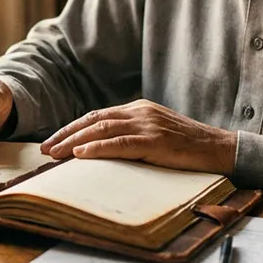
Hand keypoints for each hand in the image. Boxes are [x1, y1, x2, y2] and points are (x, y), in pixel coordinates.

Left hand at [40, 99, 236, 174]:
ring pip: (102, 129)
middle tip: (44, 149)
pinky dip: (97, 147)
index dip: (72, 128)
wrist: (218, 148)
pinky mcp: (155, 141)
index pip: (97, 115)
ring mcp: (147, 124)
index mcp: (138, 108)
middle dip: (65, 134)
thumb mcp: (155, 134)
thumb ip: (132, 135)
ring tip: (54, 154)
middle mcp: (140, 112)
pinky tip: (80, 154)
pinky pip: (120, 143)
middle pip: (93, 120)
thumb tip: (103, 148)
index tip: (52, 141)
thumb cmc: (186, 147)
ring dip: (73, 141)